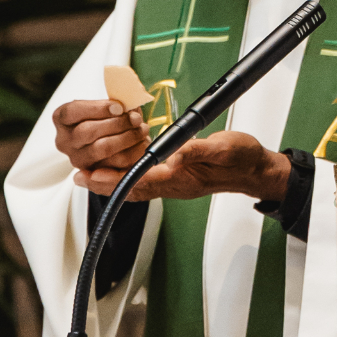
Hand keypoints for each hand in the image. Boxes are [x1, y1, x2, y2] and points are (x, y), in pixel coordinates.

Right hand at [55, 99, 149, 189]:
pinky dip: (132, 152)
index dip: (97, 109)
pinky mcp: (92, 172)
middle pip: (87, 131)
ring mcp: (77, 158)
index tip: (119, 107)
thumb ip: (114, 103)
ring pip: (101, 149)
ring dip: (127, 138)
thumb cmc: (106, 117)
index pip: (72, 112)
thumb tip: (131, 104)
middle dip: (116, 123)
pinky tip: (141, 143)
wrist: (108, 138)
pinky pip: (114, 165)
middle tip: (135, 119)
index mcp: (62, 119)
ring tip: (141, 130)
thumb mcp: (105, 105)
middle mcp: (64, 140)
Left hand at [75, 129, 290, 205]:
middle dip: (105, 183)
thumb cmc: (243, 158)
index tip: (91, 175)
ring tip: (91, 174)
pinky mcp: (180, 178)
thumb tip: (174, 153)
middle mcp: (175, 185)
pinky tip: (122, 169)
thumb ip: (198, 150)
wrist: (256, 171)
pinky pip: (148, 182)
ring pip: (138, 187)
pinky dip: (130, 177)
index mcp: (182, 177)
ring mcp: (177, 184)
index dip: (113, 179)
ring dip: (114, 181)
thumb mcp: (223, 147)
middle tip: (80, 176)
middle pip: (132, 188)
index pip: (139, 180)